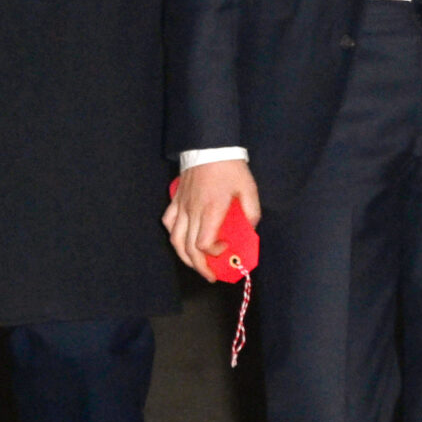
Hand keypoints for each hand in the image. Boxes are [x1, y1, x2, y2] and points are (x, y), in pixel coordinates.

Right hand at [165, 159, 259, 278]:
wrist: (210, 146)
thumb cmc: (230, 168)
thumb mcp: (249, 189)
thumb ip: (251, 213)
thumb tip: (250, 231)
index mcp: (211, 210)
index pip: (203, 243)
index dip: (213, 254)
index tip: (225, 250)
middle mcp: (193, 212)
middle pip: (189, 249)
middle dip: (200, 267)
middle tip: (211, 275)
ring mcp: (182, 207)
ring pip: (175, 240)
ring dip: (185, 257)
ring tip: (196, 265)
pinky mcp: (176, 200)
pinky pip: (169, 223)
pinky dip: (174, 236)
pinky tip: (182, 240)